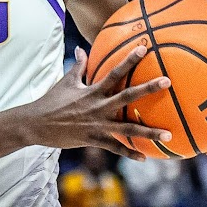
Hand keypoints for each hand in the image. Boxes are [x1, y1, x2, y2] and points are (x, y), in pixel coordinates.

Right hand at [20, 46, 171, 159]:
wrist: (36, 123)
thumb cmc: (51, 101)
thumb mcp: (66, 82)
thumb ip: (78, 67)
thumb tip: (82, 49)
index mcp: (92, 91)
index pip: (114, 72)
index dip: (129, 60)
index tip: (144, 48)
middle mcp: (98, 106)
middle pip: (127, 96)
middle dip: (148, 88)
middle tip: (168, 81)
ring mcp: (97, 123)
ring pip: (128, 127)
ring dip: (149, 131)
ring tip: (169, 134)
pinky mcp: (93, 139)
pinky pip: (115, 147)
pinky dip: (129, 152)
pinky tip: (144, 157)